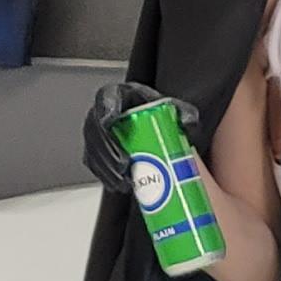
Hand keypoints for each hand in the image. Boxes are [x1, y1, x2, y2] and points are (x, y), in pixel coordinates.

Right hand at [80, 81, 179, 200]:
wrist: (155, 128)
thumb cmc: (162, 115)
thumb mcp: (178, 111)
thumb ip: (186, 114)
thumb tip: (188, 123)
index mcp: (120, 95)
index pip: (106, 97)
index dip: (105, 108)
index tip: (110, 120)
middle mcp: (104, 112)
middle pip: (95, 128)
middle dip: (106, 149)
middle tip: (123, 165)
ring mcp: (97, 132)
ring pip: (93, 149)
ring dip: (105, 167)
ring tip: (123, 181)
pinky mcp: (96, 151)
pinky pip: (94, 163)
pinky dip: (105, 176)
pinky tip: (119, 185)